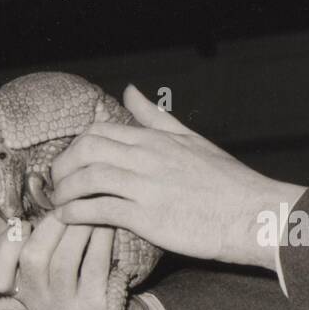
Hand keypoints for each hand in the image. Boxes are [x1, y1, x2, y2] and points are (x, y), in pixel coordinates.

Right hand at [0, 209, 166, 309]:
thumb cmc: (72, 280)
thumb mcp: (41, 261)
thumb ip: (13, 234)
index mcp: (19, 290)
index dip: (5, 246)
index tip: (25, 224)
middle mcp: (37, 304)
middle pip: (33, 259)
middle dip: (51, 226)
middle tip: (67, 206)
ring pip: (64, 260)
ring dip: (78, 228)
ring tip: (90, 210)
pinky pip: (95, 266)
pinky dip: (100, 240)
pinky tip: (106, 225)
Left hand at [49, 84, 306, 268]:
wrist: (254, 214)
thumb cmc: (226, 182)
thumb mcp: (191, 139)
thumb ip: (156, 117)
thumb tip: (130, 90)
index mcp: (155, 139)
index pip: (98, 132)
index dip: (74, 147)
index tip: (67, 164)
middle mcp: (146, 157)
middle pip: (86, 150)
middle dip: (62, 166)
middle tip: (55, 184)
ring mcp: (146, 186)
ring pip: (88, 177)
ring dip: (64, 191)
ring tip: (57, 203)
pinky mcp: (148, 216)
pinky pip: (99, 209)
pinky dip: (76, 213)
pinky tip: (67, 219)